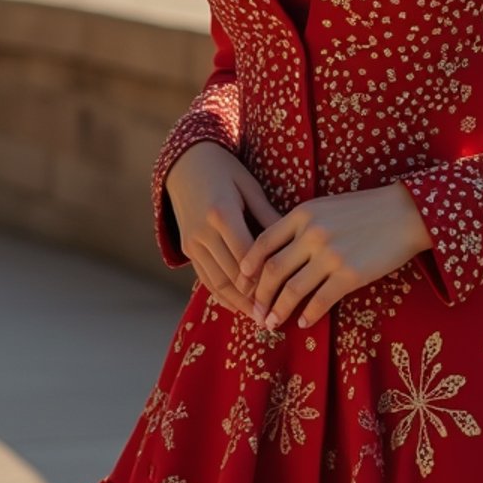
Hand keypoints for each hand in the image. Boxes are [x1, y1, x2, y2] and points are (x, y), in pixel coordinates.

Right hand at [165, 141, 282, 313]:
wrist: (186, 163)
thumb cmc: (226, 171)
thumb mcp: (250, 186)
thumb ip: (268, 216)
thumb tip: (295, 241)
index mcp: (222, 214)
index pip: (247, 256)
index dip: (265, 278)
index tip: (286, 294)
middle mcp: (203, 233)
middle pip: (232, 274)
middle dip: (255, 298)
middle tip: (278, 315)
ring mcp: (193, 243)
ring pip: (217, 282)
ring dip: (239, 304)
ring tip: (262, 319)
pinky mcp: (187, 249)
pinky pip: (206, 279)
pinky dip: (223, 296)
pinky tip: (240, 307)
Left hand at [235, 180, 431, 331]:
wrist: (405, 213)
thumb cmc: (365, 209)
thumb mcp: (327, 206)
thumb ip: (302, 225)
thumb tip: (278, 254)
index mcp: (303, 213)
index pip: (263, 242)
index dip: (248, 266)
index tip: (242, 282)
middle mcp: (312, 234)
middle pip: (273, 270)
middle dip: (260, 296)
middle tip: (255, 312)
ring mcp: (331, 255)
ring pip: (292, 290)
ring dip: (278, 311)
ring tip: (272, 323)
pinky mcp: (350, 275)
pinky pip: (320, 301)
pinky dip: (308, 315)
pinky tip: (303, 322)